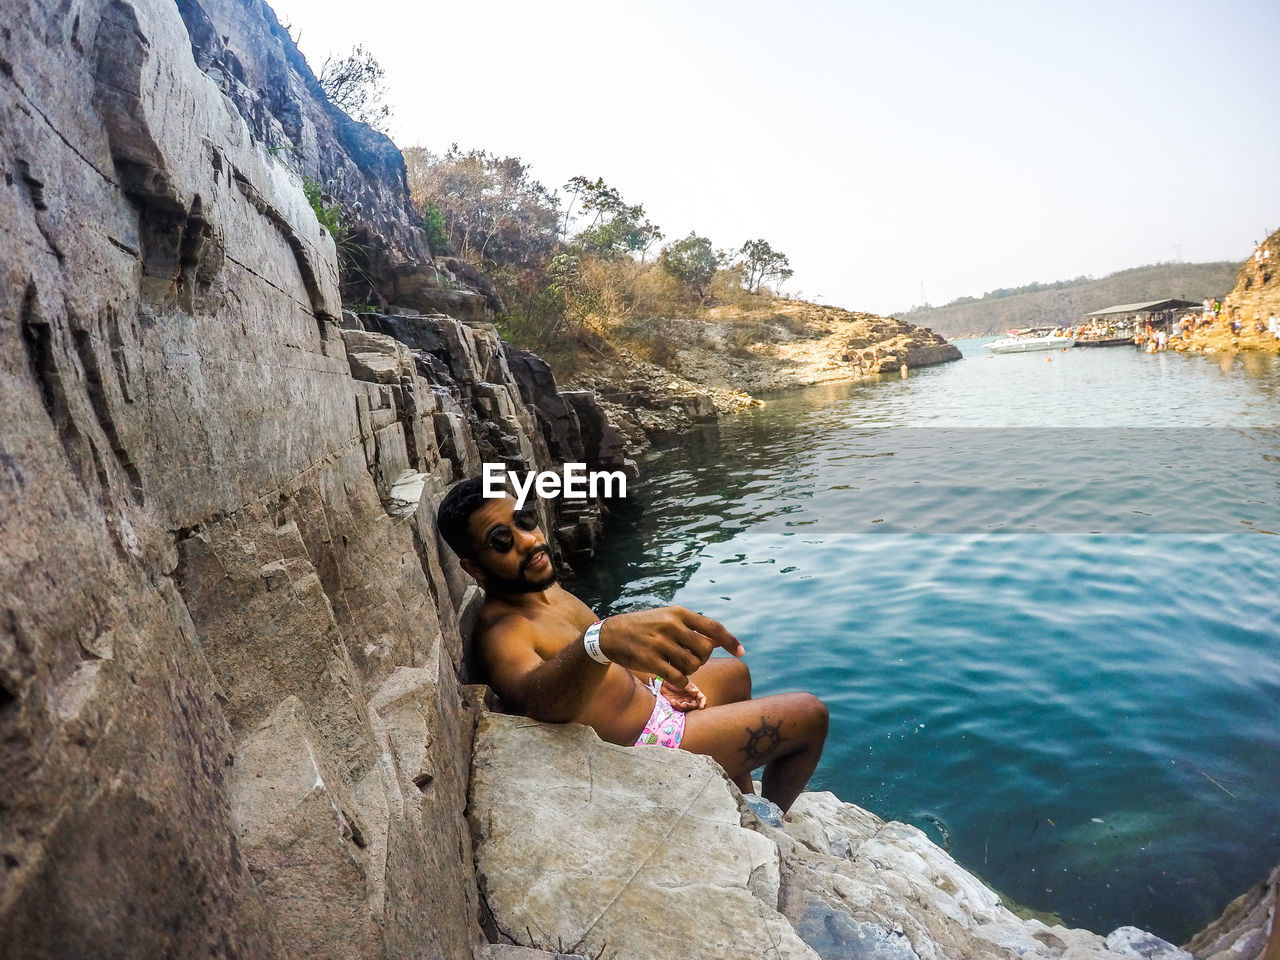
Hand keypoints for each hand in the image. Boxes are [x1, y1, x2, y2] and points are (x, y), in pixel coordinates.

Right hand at [599, 606, 743, 687]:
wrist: (610, 634)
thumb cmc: (645, 627)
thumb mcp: (667, 618)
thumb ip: (690, 627)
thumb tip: (717, 641)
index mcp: (678, 613)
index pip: (713, 627)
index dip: (730, 640)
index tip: (742, 652)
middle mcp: (671, 625)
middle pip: (705, 650)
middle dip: (702, 658)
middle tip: (690, 658)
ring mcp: (660, 643)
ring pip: (693, 665)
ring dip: (689, 670)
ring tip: (676, 665)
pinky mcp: (650, 660)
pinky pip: (679, 677)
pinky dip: (680, 680)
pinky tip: (672, 676)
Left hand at [661, 679, 705, 711]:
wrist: (664, 682)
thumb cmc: (675, 680)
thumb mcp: (683, 683)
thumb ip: (689, 688)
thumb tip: (697, 691)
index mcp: (694, 692)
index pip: (702, 698)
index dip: (703, 703)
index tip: (701, 707)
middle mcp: (690, 697)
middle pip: (694, 706)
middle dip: (688, 706)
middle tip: (683, 705)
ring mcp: (684, 701)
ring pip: (685, 708)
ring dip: (680, 707)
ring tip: (674, 702)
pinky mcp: (677, 704)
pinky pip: (678, 708)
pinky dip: (675, 706)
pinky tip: (671, 701)